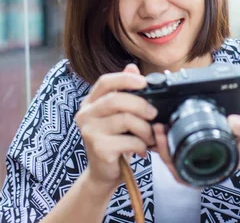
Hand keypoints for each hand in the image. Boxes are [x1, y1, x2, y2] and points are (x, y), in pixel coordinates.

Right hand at [74, 64, 157, 190]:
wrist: (104, 172)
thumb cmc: (115, 139)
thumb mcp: (120, 114)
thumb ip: (125, 92)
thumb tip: (132, 67)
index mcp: (91, 102)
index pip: (105, 82)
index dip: (126, 79)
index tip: (144, 82)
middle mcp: (85, 114)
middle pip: (116, 100)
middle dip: (141, 105)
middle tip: (154, 114)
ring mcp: (89, 131)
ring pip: (124, 120)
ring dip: (144, 129)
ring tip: (149, 137)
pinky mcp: (98, 148)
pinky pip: (128, 140)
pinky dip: (141, 144)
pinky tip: (141, 150)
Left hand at [152, 114, 239, 185]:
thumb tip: (231, 122)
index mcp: (218, 167)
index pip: (186, 172)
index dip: (170, 159)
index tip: (163, 140)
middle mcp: (209, 164)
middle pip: (177, 164)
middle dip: (163, 148)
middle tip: (157, 127)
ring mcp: (205, 156)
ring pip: (178, 156)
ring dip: (166, 142)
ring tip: (160, 123)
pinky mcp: (205, 146)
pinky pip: (185, 145)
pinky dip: (175, 136)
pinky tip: (170, 123)